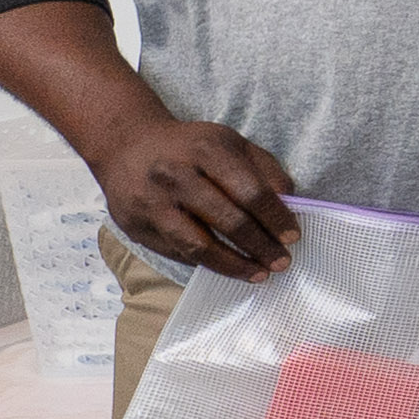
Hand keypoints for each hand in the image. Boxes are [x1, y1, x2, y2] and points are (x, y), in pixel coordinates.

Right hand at [94, 114, 297, 279]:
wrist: (126, 144)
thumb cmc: (190, 148)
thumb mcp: (230, 143)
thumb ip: (265, 170)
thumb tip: (291, 204)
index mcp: (206, 150)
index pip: (250, 191)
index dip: (276, 218)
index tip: (293, 237)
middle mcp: (176, 175)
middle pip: (228, 221)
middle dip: (260, 246)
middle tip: (282, 262)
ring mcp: (153, 203)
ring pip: (199, 245)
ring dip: (234, 265)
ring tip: (258, 274)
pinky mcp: (137, 226)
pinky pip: (178, 253)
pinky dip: (207, 264)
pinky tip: (227, 267)